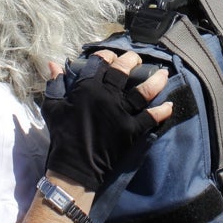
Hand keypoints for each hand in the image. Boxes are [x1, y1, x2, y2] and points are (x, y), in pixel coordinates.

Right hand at [41, 49, 171, 190]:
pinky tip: (169, 105)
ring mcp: (122, 112)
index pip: (100, 63)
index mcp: (87, 88)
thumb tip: (54, 64)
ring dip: (155, 81)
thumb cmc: (63, 135)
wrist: (75, 166)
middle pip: (124, 71)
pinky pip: (151, 117)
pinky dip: (162, 111)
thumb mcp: (53, 107)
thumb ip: (55, 84)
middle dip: (132, 60)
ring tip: (163, 74)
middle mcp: (107, 96)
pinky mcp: (132, 129)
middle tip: (137, 59)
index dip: (107, 55)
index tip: (111, 56)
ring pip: (143, 91)